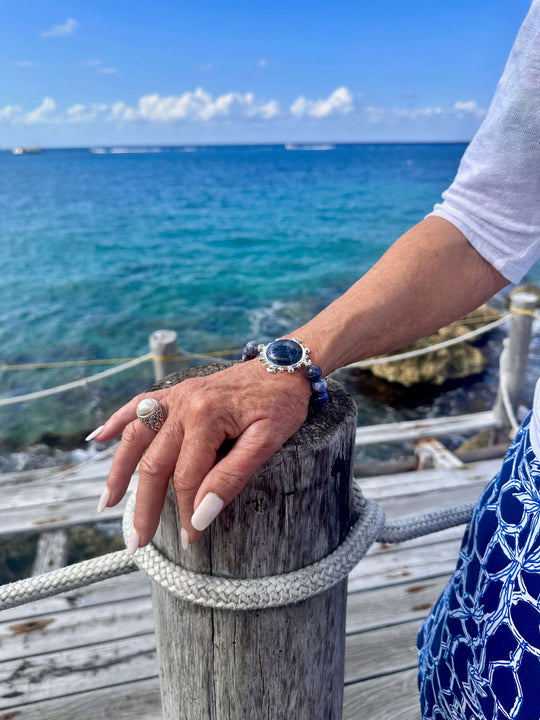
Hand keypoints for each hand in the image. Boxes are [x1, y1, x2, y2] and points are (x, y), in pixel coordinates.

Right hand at [92, 361, 311, 550]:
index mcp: (206, 417)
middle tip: (137, 543)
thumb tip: (200, 516)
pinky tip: (99, 438)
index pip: (187, 478)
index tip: (188, 540)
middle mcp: (184, 404)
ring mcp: (177, 395)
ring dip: (118, 471)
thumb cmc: (282, 404)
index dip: (185, 512)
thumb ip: (231, 478)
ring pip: (137, 436)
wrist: (286, 366)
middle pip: (154, 463)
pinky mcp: (178, 391)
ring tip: (106, 504)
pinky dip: (117, 421)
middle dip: (143, 506)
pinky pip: (140, 405)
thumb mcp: (267, 442)